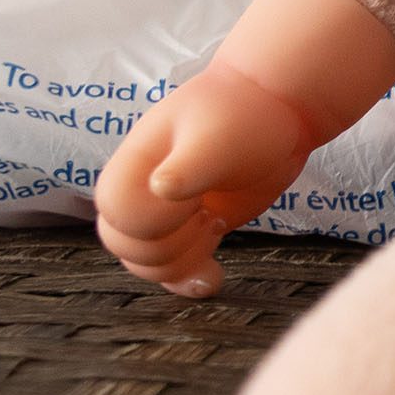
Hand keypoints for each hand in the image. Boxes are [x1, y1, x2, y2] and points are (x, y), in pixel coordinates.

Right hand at [93, 0, 394, 296]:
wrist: (276, 113)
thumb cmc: (242, 115)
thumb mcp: (217, 137)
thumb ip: (189, 166)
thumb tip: (161, 190)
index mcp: (133, 166)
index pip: (119, 215)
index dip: (155, 221)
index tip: (196, 200)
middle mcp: (139, 192)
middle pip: (126, 247)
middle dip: (170, 245)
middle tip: (209, 213)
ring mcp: (165, 215)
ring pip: (147, 264)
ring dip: (183, 261)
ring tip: (215, 223)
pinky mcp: (191, 231)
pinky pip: (173, 270)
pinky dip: (187, 281)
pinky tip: (212, 277)